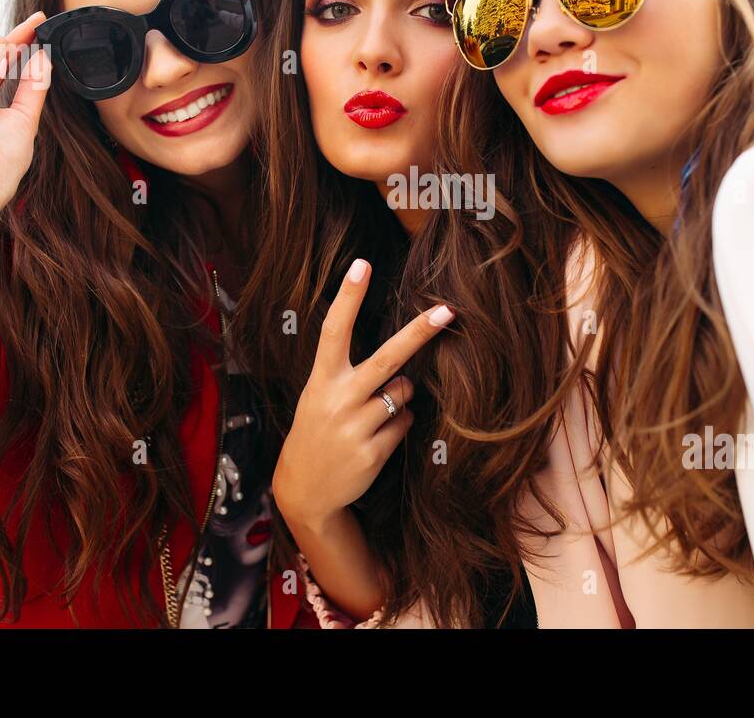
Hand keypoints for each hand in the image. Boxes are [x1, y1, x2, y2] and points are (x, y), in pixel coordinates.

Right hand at [273, 258, 455, 526]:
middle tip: (448, 311)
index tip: (361, 265)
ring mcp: (355, 427)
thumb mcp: (320, 395)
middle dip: (419, 333)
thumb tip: (405, 363)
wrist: (305, 489)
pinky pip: (406, 423)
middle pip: (388, 358)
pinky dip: (399, 426)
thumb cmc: (319, 429)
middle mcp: (338, 399)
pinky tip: (375, 439)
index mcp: (321, 379)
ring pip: (404, 393)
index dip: (348, 297)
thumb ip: (353, 374)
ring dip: (398, 399)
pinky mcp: (372, 453)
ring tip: (370, 417)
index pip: (334, 329)